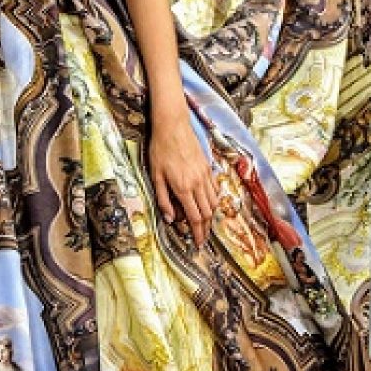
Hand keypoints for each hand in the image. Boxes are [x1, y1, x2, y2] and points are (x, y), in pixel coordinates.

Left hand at [149, 109, 218, 250]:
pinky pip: (215, 189)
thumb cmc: (160, 150)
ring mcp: (205, 175)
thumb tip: (170, 219)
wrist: (173, 126)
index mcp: (183, 188)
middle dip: (206, 229)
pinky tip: (208, 204)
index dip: (198, 233)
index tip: (199, 244)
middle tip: (202, 239)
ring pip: (214, 203)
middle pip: (207, 213)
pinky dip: (214, 200)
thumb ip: (163, 199)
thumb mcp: (155, 176)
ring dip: (210, 216)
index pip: (195, 218)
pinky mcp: (208, 167)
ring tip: (205, 224)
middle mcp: (197, 184)